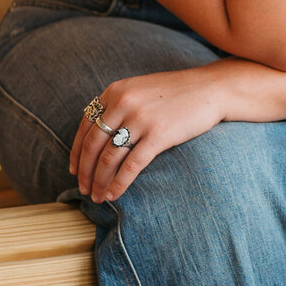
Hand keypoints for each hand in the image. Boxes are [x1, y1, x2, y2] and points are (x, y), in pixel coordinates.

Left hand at [70, 65, 228, 201]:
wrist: (211, 89)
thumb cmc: (176, 94)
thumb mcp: (139, 90)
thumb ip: (118, 106)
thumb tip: (97, 137)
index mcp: (115, 91)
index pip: (85, 126)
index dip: (75, 152)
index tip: (73, 170)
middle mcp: (123, 103)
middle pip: (92, 145)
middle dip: (84, 172)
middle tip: (83, 189)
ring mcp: (141, 119)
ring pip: (108, 158)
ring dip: (99, 182)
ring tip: (97, 197)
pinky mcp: (159, 135)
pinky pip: (131, 166)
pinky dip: (119, 184)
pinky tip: (114, 195)